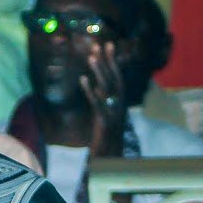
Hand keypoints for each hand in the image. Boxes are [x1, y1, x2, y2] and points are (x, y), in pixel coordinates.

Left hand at [81, 40, 127, 157]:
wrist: (110, 158)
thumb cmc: (106, 136)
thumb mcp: (106, 114)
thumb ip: (104, 99)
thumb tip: (98, 84)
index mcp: (120, 101)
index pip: (117, 76)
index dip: (113, 60)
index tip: (108, 44)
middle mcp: (119, 103)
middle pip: (114, 77)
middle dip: (107, 61)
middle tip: (100, 44)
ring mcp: (113, 112)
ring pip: (107, 87)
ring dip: (99, 71)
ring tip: (91, 56)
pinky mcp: (104, 121)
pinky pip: (97, 102)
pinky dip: (91, 90)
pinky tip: (83, 80)